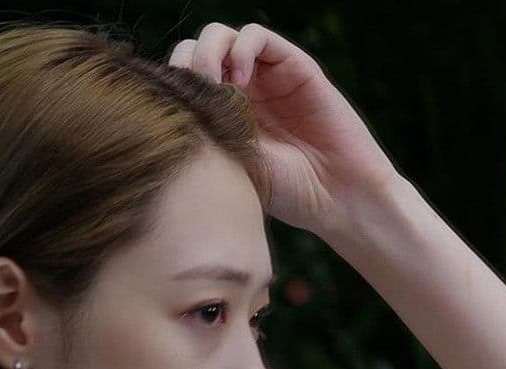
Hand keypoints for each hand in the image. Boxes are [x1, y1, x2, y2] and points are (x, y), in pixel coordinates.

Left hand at [168, 22, 399, 238]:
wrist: (337, 196)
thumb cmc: (285, 191)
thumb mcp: (232, 163)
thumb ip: (204, 129)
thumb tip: (168, 102)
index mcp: (219, 113)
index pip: (179, 78)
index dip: (172, 85)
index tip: (174, 110)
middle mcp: (239, 89)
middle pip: (193, 50)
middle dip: (186, 65)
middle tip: (194, 95)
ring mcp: (266, 75)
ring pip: (220, 35)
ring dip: (209, 52)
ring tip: (214, 84)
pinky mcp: (294, 65)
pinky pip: (257, 35)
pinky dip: (242, 49)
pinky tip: (241, 81)